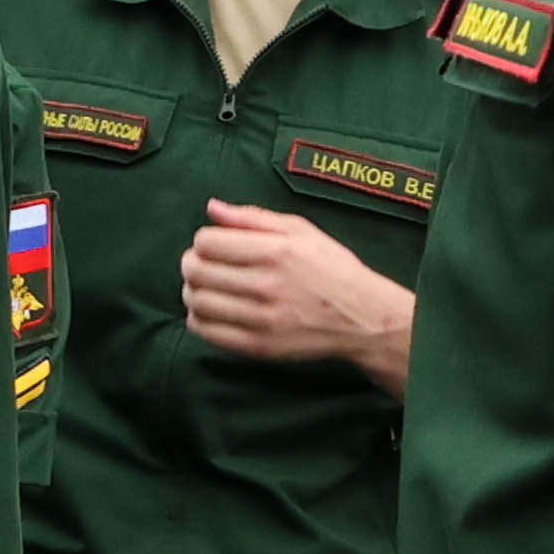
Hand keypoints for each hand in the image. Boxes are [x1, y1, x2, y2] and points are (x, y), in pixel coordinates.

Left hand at [181, 202, 413, 382]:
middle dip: (192, 264)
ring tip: (207, 286)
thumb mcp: (300, 231)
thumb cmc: (331, 268)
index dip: (203, 241)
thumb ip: (253, 218)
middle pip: (197, 271)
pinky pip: (206, 332)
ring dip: (193, 291)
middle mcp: (266, 285)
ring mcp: (261, 319)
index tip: (212, 244)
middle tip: (201, 264)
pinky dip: (199, 318)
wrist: (361, 316)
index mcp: (275, 252)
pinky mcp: (258, 346)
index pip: (207, 242)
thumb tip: (212, 208)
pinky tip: (212, 309)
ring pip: (197, 301)